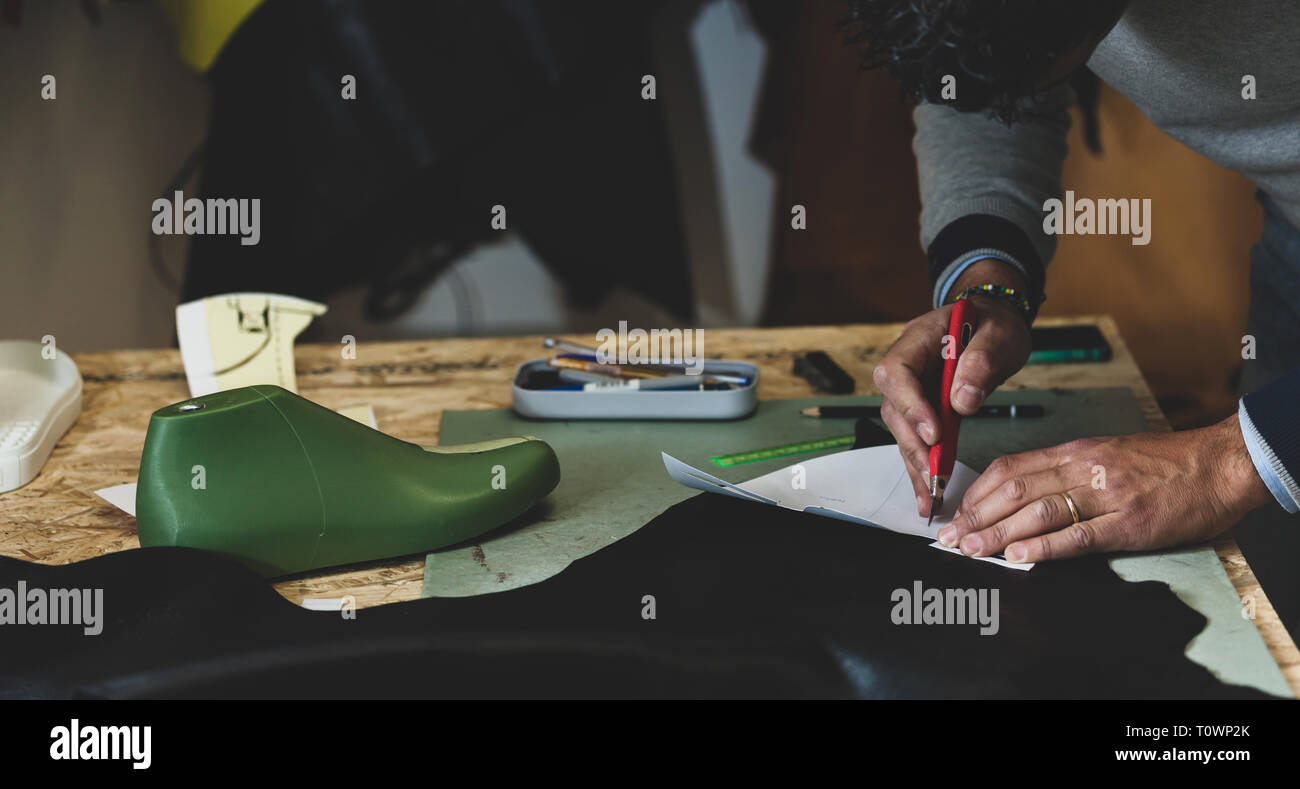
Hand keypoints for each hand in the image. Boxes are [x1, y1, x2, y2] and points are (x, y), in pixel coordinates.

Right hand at [872, 259, 1031, 516]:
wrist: (994, 321)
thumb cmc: (994, 324)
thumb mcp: (1000, 334)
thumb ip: (982, 362)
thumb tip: (962, 402)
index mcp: (918, 338)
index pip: (897, 371)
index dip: (910, 404)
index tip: (933, 432)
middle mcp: (906, 365)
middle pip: (894, 407)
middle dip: (913, 443)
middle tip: (934, 472)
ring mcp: (911, 388)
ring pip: (902, 429)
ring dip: (916, 461)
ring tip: (930, 493)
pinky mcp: (922, 408)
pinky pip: (917, 437)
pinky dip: (923, 464)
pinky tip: (930, 490)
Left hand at [936, 414, 1274, 562]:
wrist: (1219, 464)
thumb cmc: (1163, 462)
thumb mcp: (1105, 453)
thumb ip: (1064, 470)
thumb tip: (1020, 494)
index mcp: (1075, 452)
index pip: (1010, 469)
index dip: (977, 493)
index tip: (957, 513)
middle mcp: (1084, 469)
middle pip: (1014, 490)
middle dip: (976, 516)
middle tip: (951, 538)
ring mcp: (1107, 495)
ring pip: (1038, 511)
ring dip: (998, 533)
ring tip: (972, 550)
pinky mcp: (1131, 523)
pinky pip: (1079, 535)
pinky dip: (1044, 547)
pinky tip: (1019, 556)